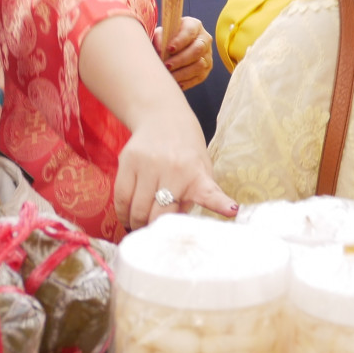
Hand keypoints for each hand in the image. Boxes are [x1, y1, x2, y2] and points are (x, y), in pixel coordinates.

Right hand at [113, 109, 235, 229]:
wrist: (162, 117)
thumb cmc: (186, 151)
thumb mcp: (201, 170)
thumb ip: (195, 197)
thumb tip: (177, 225)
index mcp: (197, 174)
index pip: (210, 193)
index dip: (221, 204)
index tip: (232, 211)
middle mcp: (174, 169)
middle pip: (159, 214)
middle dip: (155, 231)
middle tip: (154, 236)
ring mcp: (148, 165)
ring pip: (137, 209)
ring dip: (138, 224)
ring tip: (140, 226)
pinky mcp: (127, 161)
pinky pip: (121, 198)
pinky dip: (123, 213)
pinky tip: (128, 217)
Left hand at [154, 17, 212, 90]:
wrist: (173, 48)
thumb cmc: (166, 39)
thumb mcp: (161, 33)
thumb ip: (159, 38)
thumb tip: (160, 50)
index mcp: (194, 25)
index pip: (190, 32)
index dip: (180, 41)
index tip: (169, 49)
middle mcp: (204, 39)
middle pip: (197, 49)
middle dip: (181, 59)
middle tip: (167, 65)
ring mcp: (207, 55)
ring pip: (200, 65)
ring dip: (183, 72)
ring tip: (170, 76)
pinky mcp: (206, 69)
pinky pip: (199, 77)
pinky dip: (187, 81)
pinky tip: (176, 83)